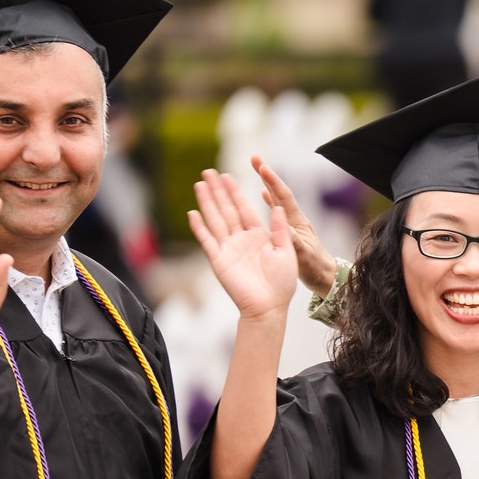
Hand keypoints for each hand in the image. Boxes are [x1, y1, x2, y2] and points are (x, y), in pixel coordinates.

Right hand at [190, 169, 297, 321]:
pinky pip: (207, 240)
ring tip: (199, 184)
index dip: (235, 192)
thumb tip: (278, 206)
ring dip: (207, 202)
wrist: (268, 306)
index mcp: (258, 236)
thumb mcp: (286, 251)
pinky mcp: (219, 260)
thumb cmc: (281, 284)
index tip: (228, 176)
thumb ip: (279, 229)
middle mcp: (241, 239)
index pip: (243, 208)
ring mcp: (228, 249)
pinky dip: (199, 227)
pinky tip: (193, 213)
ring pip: (215, 219)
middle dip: (217, 191)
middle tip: (208, 172)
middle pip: (226, 209)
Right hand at [252, 156, 339, 296]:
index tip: (261, 166)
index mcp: (296, 222)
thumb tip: (282, 224)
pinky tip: (258, 196)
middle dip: (265, 175)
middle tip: (254, 157)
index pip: (283, 196)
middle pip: (277, 192)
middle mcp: (292, 219)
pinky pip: (272, 213)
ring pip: (273, 200)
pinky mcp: (286, 232)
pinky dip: (265, 203)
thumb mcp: (303, 255)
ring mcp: (289, 225)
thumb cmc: (315, 268)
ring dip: (263, 185)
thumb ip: (293, 239)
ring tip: (254, 171)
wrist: (324, 277)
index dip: (272, 181)